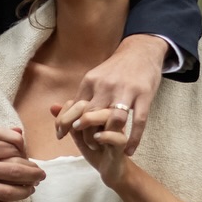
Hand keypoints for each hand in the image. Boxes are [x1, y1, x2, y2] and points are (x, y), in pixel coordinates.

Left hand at [51, 100, 128, 188]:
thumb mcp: (77, 135)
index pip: (78, 102)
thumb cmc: (95, 150)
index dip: (64, 114)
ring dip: (88, 128)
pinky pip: (115, 133)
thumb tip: (52, 107)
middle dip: (70, 120)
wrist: (110, 169)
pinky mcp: (122, 141)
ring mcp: (117, 126)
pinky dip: (103, 136)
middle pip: (89, 104)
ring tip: (86, 140)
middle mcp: (108, 114)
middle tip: (65, 135)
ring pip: (104, 114)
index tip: (59, 131)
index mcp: (98, 110)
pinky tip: (97, 142)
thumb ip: (67, 121)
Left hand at [70, 33, 165, 153]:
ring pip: (114, 120)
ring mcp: (127, 91)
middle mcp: (106, 86)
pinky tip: (129, 150)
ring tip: (104, 146)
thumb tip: (56, 109)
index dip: (66, 124)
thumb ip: (80, 95)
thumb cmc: (116, 69)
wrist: (141, 50)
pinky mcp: (145, 95)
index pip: (75, 107)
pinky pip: (139, 121)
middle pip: (91, 115)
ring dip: (108, 136)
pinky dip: (134, 139)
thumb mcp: (94, 77)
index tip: (61, 136)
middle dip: (86, 134)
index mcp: (91, 81)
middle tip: (87, 145)